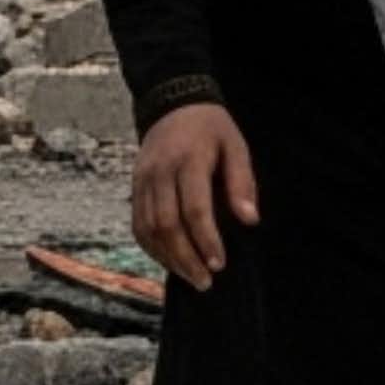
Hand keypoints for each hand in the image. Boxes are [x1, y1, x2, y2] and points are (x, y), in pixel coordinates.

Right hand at [131, 103, 259, 290]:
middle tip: (205, 281)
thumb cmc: (211, 128)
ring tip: (191, 277)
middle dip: (186, 258)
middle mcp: (161, 171)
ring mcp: (143, 179)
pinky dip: (152, 248)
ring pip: (148, 228)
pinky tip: (170, 261)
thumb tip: (250, 220)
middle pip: (167, 223)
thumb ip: (242, 182)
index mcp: (189, 159)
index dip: (206, 240)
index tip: (220, 264)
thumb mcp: (235, 145)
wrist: (172, 103)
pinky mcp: (135, 186)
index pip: (195, 208)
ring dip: (168, 258)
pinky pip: (138, 224)